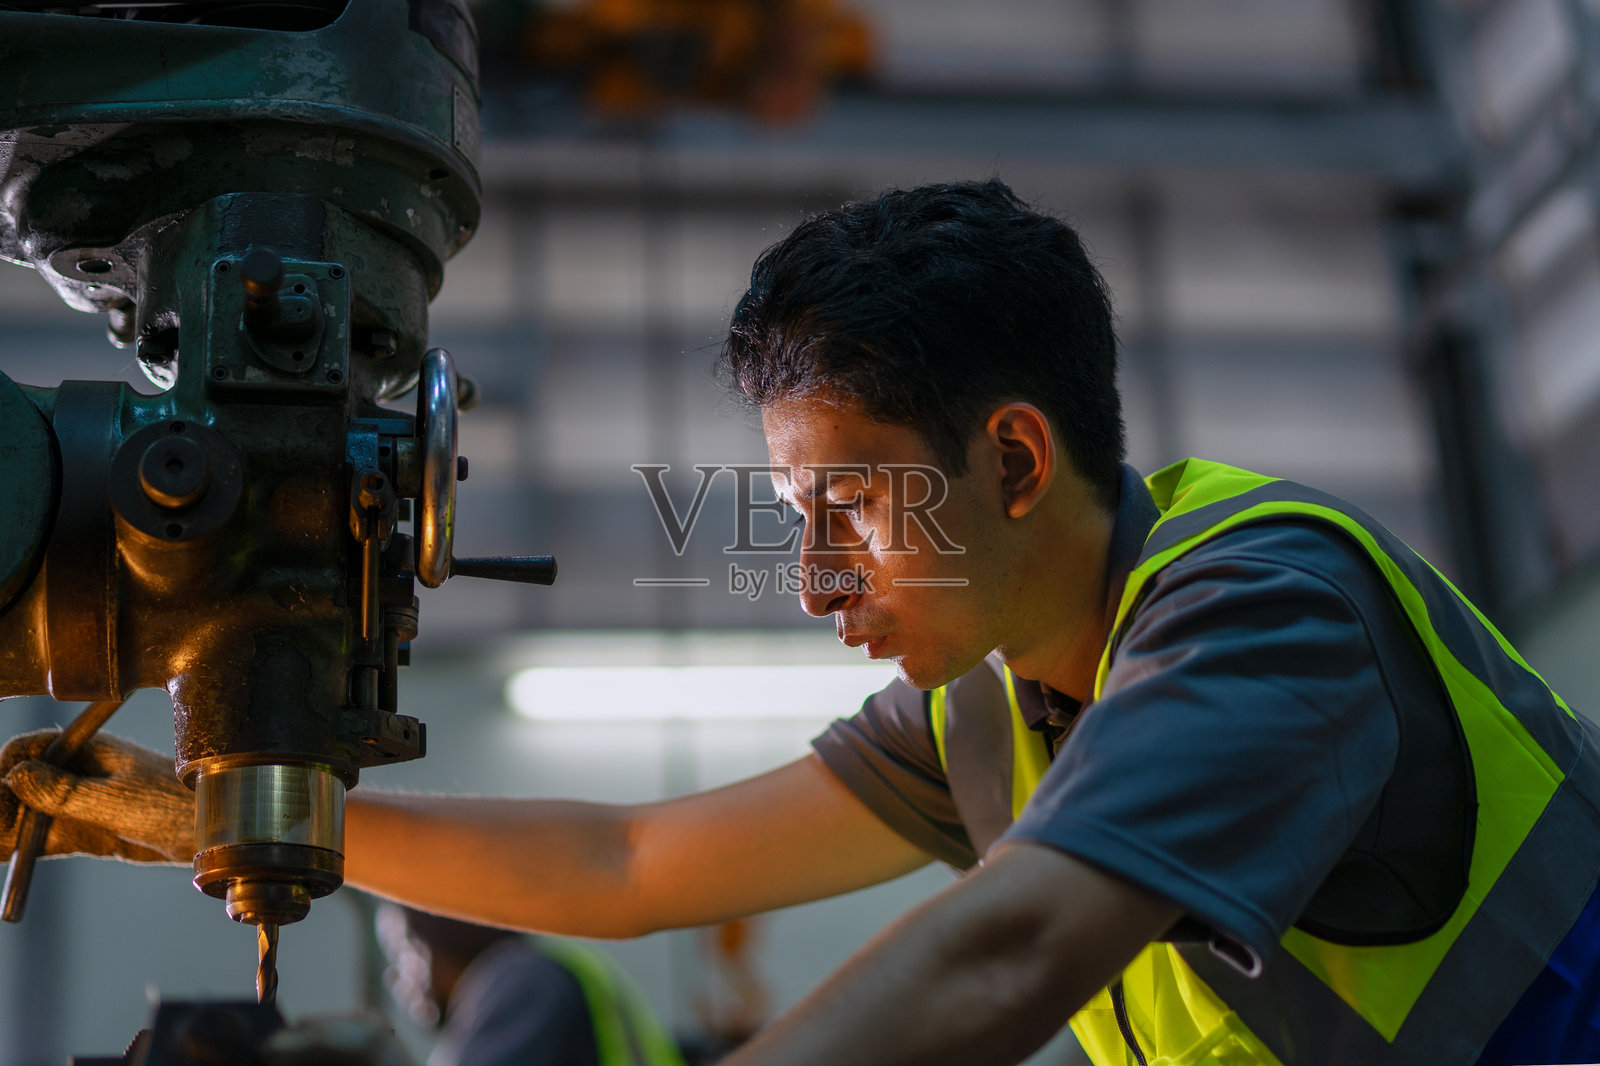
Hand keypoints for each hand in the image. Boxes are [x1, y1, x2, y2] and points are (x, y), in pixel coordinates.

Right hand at [0, 729, 194, 863]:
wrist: (211, 834)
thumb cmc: (174, 805)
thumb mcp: (116, 800)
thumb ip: (65, 791)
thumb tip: (15, 775)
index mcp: (90, 749)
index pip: (30, 748)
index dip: (6, 767)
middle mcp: (81, 772)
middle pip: (24, 782)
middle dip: (3, 801)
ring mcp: (82, 802)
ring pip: (30, 812)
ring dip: (10, 826)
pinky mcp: (88, 830)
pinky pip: (45, 835)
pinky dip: (23, 845)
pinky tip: (6, 854)